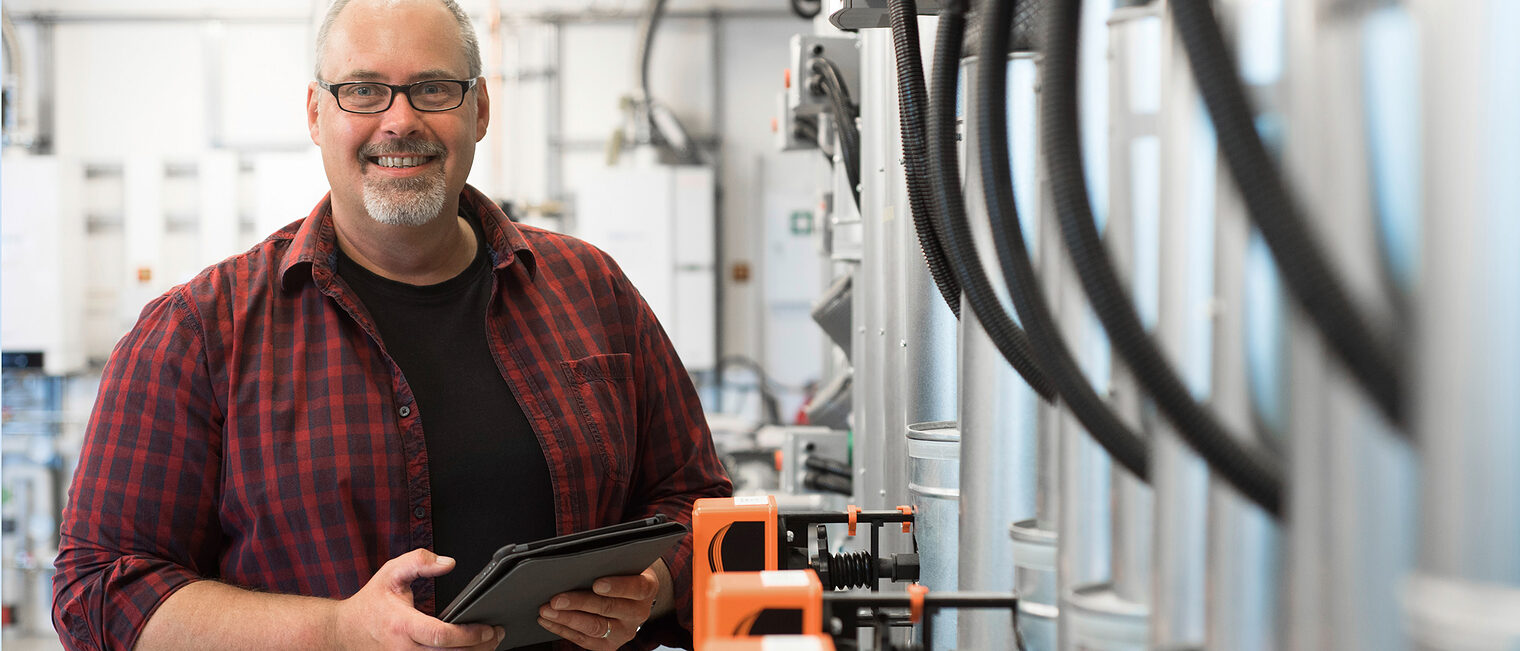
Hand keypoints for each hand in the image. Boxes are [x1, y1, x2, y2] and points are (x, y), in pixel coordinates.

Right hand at [331, 549, 504, 649]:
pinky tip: (469, 650)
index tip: (487, 628)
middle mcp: (404, 648)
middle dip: (479, 647)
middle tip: (497, 634)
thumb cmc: (371, 602)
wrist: (345, 630)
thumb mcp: (391, 572)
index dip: (468, 635)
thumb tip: (448, 562)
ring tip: (489, 643)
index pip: (440, 636)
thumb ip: (419, 561)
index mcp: (402, 624)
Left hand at [536, 566, 660, 649]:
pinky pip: (584, 640)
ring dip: (567, 619)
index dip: (617, 586)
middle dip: (579, 603)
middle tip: (556, 600)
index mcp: (647, 587)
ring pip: (594, 627)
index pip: (635, 588)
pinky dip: (563, 629)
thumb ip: (609, 560)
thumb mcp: (623, 562)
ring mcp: (624, 631)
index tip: (596, 584)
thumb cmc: (622, 572)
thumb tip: (578, 558)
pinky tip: (548, 620)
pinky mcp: (609, 645)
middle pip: (608, 608)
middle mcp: (639, 612)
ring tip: (547, 611)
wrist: (631, 596)